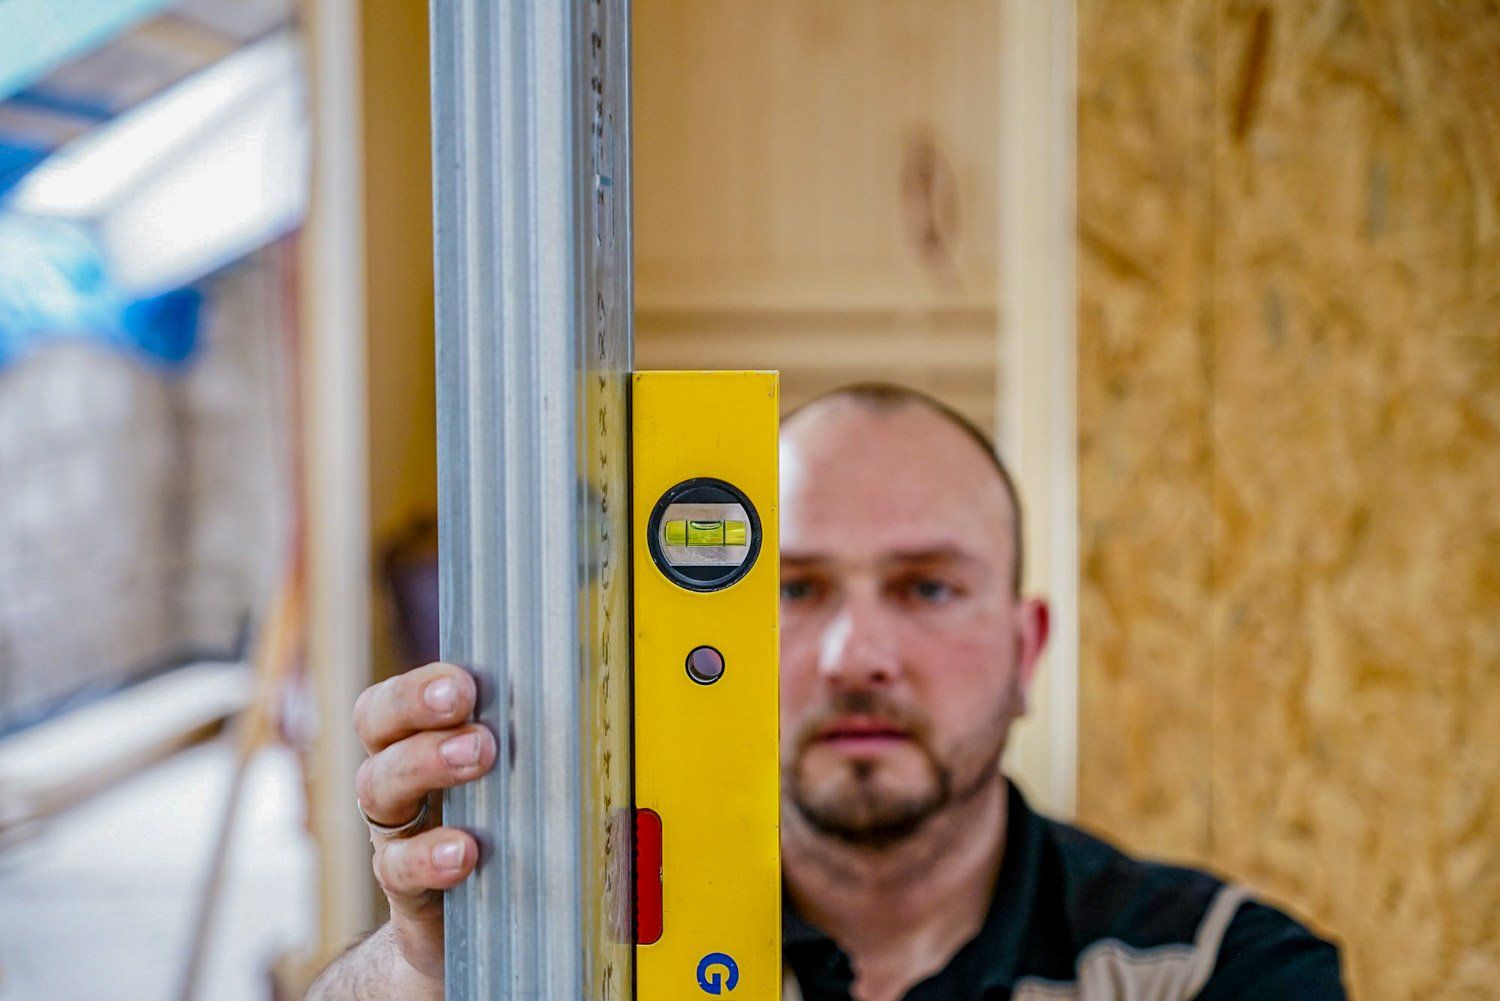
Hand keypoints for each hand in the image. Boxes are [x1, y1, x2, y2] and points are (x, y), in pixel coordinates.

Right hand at [352, 661, 496, 982]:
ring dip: (425, 763)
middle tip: (464, 701)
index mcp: (415, 742)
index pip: (393, 699)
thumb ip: (527, 738)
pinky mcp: (407, 888)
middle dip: (416, 704)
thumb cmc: (498, 829)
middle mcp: (395, 780)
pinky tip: (465, 850)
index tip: (463, 680)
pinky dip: (431, 855)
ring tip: (476, 755)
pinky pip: (401, 867)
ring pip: (381, 788)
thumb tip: (585, 693)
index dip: (418, 684)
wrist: (473, 926)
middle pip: (378, 727)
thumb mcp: (511, 778)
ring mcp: (397, 833)